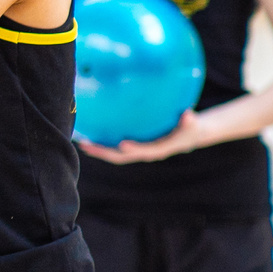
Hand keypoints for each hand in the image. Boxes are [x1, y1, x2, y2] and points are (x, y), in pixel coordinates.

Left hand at [79, 108, 203, 163]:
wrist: (188, 135)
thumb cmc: (190, 128)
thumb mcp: (192, 125)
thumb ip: (190, 121)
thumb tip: (188, 115)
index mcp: (158, 149)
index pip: (144, 151)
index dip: (134, 149)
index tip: (122, 144)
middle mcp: (145, 153)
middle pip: (121, 156)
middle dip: (103, 152)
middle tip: (85, 145)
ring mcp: (137, 151)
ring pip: (114, 153)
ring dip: (97, 149)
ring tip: (80, 142)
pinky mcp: (133, 146)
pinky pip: (114, 148)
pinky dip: (102, 143)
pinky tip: (88, 135)